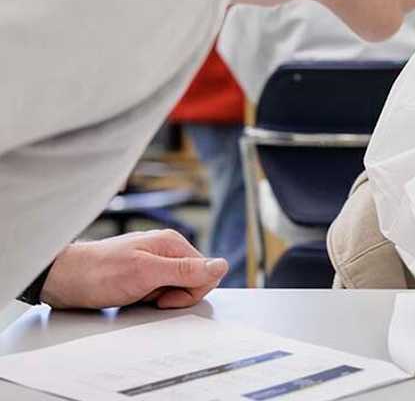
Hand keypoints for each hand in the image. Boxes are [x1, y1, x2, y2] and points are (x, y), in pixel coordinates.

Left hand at [40, 230, 227, 309]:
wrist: (64, 279)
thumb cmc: (99, 273)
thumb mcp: (146, 274)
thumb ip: (185, 270)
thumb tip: (221, 266)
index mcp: (173, 244)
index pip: (207, 272)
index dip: (189, 291)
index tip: (164, 296)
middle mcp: (167, 250)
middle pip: (194, 280)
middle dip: (176, 296)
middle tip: (150, 297)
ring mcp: (156, 262)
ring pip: (178, 288)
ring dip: (161, 299)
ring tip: (138, 295)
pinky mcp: (145, 274)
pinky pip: (161, 290)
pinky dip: (150, 299)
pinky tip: (134, 297)